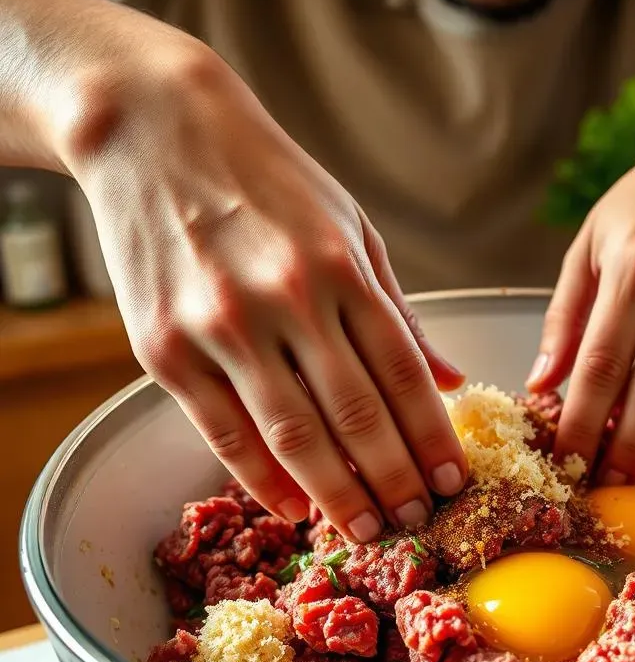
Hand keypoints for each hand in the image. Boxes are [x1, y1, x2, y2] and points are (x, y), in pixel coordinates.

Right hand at [67, 27, 466, 540]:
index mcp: (340, 267)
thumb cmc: (269, 181)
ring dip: (336, 494)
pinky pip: (223, 433)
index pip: (401, 374)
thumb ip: (397, 311)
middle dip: (394, 479)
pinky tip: (294, 508)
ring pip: (292, 435)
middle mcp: (285, 299)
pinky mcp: (163, 349)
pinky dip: (262, 480)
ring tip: (368, 531)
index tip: (453, 481)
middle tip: (417, 521)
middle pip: (355, 415)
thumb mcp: (351, 228)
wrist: (153, 129)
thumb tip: (448, 380)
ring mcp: (220, 326)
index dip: (432, 437)